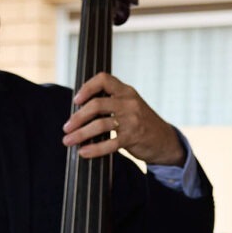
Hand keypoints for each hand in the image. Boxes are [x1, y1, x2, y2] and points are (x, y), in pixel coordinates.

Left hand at [64, 73, 185, 166]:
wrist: (165, 140)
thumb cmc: (142, 123)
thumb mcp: (130, 105)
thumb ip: (111, 102)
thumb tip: (79, 111)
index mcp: (126, 91)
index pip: (103, 79)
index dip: (87, 87)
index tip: (76, 100)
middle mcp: (129, 102)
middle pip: (96, 105)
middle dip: (77, 117)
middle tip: (66, 128)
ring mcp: (132, 120)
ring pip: (100, 125)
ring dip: (80, 134)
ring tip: (68, 141)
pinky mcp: (133, 137)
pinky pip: (110, 143)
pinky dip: (94, 149)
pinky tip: (83, 152)